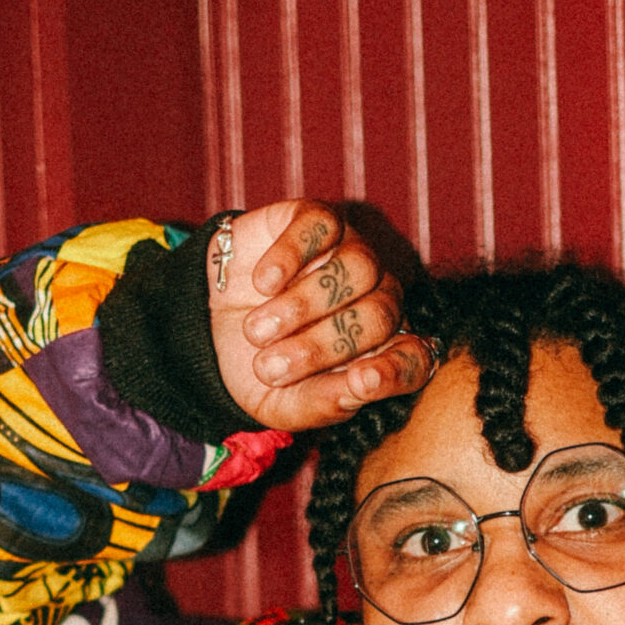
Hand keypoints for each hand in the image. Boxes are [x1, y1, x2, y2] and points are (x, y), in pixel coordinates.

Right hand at [207, 201, 436, 431]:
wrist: (210, 327)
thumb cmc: (259, 370)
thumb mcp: (284, 405)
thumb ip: (324, 405)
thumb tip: (360, 385)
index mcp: (379, 351)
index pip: (415, 358)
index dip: (395, 370)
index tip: (361, 382)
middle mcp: (375, 298)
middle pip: (380, 314)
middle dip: (324, 345)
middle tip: (270, 368)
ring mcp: (350, 253)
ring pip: (360, 267)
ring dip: (304, 305)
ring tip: (258, 330)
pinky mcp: (317, 219)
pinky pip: (323, 225)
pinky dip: (291, 255)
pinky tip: (262, 284)